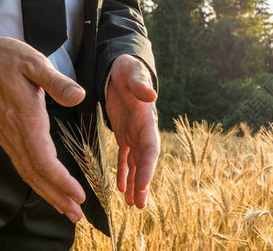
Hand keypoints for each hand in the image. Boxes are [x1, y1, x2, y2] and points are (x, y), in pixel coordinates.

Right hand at [0, 37, 85, 221]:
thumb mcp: (33, 62)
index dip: (60, 181)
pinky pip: (21, 165)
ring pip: (27, 173)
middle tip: (76, 214)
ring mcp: (8, 137)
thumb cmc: (4, 59)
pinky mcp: (5, 136)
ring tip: (66, 209)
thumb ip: (56, 81)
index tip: (78, 195)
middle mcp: (15, 134)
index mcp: (25, 119)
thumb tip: (78, 96)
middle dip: (57, 196)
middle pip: (36, 174)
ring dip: (47, 193)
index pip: (43, 160)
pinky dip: (36, 181)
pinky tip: (47, 188)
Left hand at [105, 54, 159, 208]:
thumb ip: (140, 83)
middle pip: (145, 162)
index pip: (150, 148)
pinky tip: (120, 190)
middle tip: (140, 205)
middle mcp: (144, 130)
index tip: (143, 184)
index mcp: (147, 119)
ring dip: (134, 184)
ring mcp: (135, 134)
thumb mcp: (132, 72)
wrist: (123, 67)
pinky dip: (124, 173)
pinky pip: (125, 157)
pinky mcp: (125, 134)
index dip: (148, 167)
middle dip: (143, 184)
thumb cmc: (128, 68)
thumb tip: (152, 94)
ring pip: (136, 164)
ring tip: (131, 204)